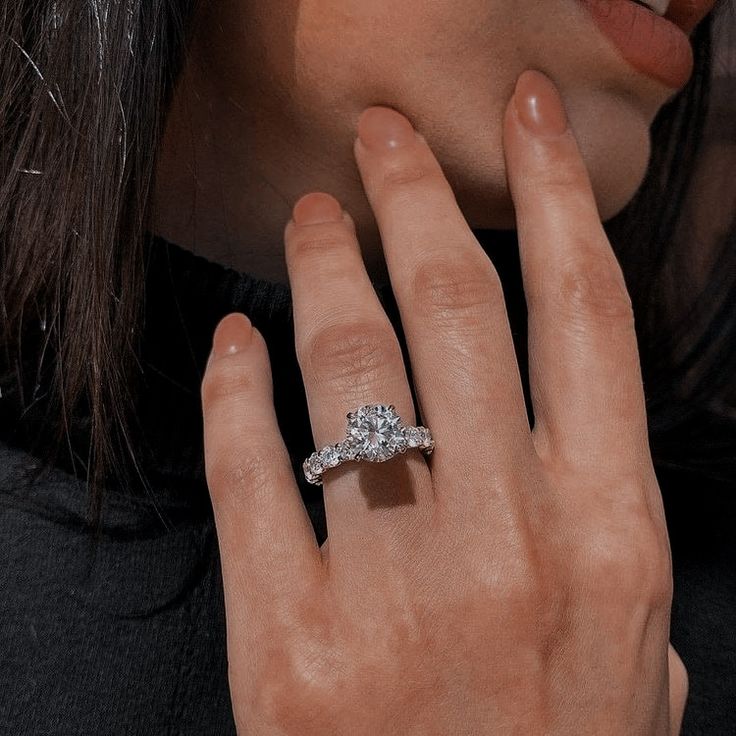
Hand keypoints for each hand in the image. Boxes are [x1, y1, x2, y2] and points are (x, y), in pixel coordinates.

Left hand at [201, 69, 686, 734]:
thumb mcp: (633, 665)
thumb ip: (610, 552)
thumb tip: (573, 461)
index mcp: (609, 537)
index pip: (586, 313)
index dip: (558, 196)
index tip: (524, 125)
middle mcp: (508, 543)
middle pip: (456, 306)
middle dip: (417, 198)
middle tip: (383, 141)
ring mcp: (392, 593)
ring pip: (348, 366)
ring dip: (325, 268)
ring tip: (315, 218)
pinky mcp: (287, 645)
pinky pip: (249, 467)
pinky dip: (237, 386)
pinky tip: (238, 342)